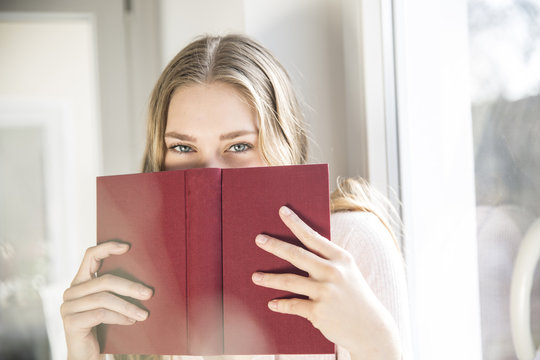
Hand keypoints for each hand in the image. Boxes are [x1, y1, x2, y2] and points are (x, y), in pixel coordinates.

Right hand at [60, 241, 152, 359]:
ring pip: (104, 298)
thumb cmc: (102, 327)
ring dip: (128, 306)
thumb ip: (114, 290)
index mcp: (80, 282)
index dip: (107, 247)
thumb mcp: (109, 305)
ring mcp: (68, 307)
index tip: (128, 247)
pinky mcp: (71, 322)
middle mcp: (71, 291)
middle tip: (149, 293)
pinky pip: (101, 314)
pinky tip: (131, 322)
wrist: (86, 355)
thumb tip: (142, 279)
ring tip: (144, 314)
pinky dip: (119, 317)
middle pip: (104, 280)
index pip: (90, 255)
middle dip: (130, 287)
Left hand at [251, 206, 400, 359]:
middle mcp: (332, 272)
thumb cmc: (354, 296)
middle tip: (259, 239)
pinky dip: (280, 304)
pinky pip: (293, 305)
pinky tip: (272, 303)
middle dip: (274, 245)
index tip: (281, 211)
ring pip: (289, 281)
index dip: (295, 223)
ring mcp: (325, 292)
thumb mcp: (347, 272)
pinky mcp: (318, 312)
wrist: (371, 328)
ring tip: (255, 277)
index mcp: (340, 258)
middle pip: (296, 255)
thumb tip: (299, 250)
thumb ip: (327, 260)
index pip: (313, 237)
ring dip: (269, 279)